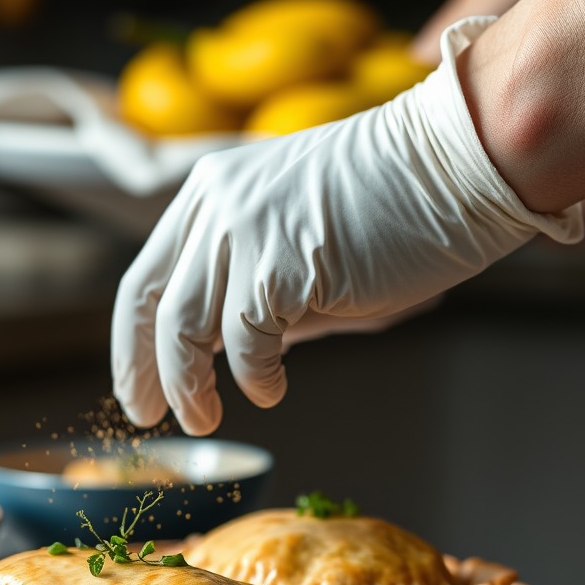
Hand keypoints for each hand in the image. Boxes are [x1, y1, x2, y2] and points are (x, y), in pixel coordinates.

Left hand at [111, 18, 582, 435]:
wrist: (454, 165)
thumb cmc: (389, 206)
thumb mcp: (294, 235)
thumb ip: (250, 284)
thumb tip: (218, 350)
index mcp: (210, 192)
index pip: (146, 277)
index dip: (131, 341)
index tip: (137, 386)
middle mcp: (215, 204)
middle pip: (150, 304)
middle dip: (143, 371)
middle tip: (148, 415)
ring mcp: (243, 229)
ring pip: (184, 327)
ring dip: (189, 386)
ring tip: (204, 420)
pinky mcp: (279, 263)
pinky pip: (245, 342)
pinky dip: (254, 378)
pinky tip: (272, 391)